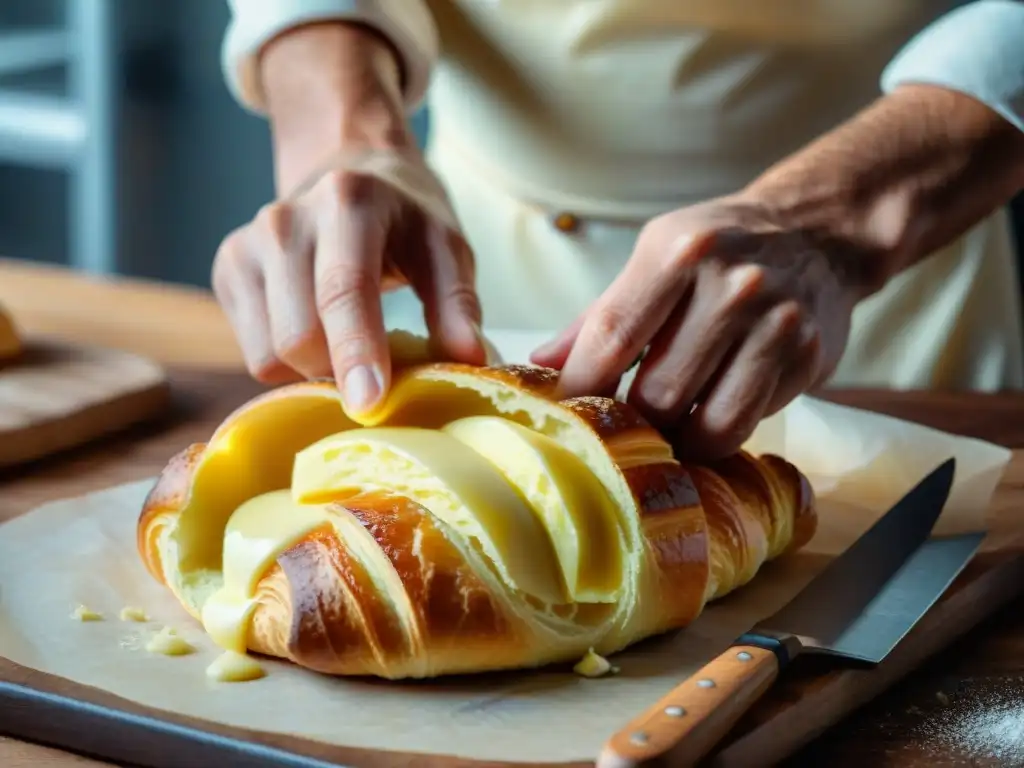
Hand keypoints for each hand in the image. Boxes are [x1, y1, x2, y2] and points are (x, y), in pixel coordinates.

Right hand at [212, 161, 485, 414]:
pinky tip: (318, 330)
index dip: (356, 352)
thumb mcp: (447, 248)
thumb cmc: (405, 220)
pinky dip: (289, 361)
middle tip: (381, 371)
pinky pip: (254, 353)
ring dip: (314, 370)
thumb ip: (457, 304)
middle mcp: (284, 219)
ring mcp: (246, 244)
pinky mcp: (227, 270)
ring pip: (269, 354)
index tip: (370, 406)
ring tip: (348, 343)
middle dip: (341, 372)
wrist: (348, 169)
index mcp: (347, 201)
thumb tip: (471, 362)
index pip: (343, 290)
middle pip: (298, 336)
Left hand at [531, 196, 859, 459]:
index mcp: (678, 251)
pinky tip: (707, 414)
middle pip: (659, 393)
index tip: (563, 416)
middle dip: (633, 421)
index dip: (581, 387)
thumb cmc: (717, 249)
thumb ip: (600, 315)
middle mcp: (732, 284)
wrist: (816, 232)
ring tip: (664, 430)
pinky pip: (749, 422)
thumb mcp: (655, 257)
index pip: (613, 336)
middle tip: (622, 427)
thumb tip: (538, 364)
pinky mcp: (809, 359)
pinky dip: (720, 431)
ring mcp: (777, 323)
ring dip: (678, 439)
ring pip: (709, 423)